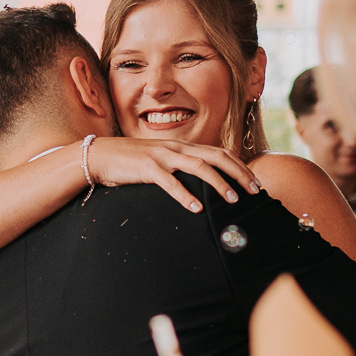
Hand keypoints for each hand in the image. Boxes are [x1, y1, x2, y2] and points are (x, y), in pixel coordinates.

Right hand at [85, 137, 261, 213]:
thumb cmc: (133, 162)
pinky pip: (169, 182)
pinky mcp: (147, 168)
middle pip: (217, 157)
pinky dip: (184, 195)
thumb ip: (182, 168)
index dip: (241, 166)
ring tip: (232, 200)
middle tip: (254, 191)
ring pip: (198, 167)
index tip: (255, 183)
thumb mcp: (163, 161)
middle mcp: (177, 148)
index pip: (220, 152)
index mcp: (183, 146)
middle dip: (239, 173)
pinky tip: (196, 208)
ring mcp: (162, 156)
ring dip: (218, 183)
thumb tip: (202, 184)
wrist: (101, 155)